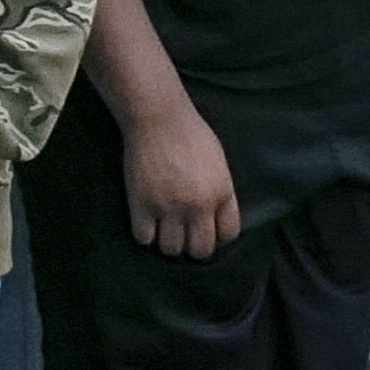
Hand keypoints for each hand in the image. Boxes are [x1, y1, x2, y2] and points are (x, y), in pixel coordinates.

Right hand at [122, 94, 244, 259]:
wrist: (159, 119)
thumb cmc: (191, 135)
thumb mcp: (219, 164)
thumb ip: (220, 192)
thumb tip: (216, 218)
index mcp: (221, 193)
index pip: (228, 234)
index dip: (219, 237)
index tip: (209, 232)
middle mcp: (198, 206)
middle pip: (200, 250)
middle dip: (195, 248)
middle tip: (186, 237)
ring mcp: (168, 207)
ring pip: (171, 249)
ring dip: (169, 243)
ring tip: (165, 230)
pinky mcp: (141, 205)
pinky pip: (143, 238)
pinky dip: (145, 234)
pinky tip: (147, 223)